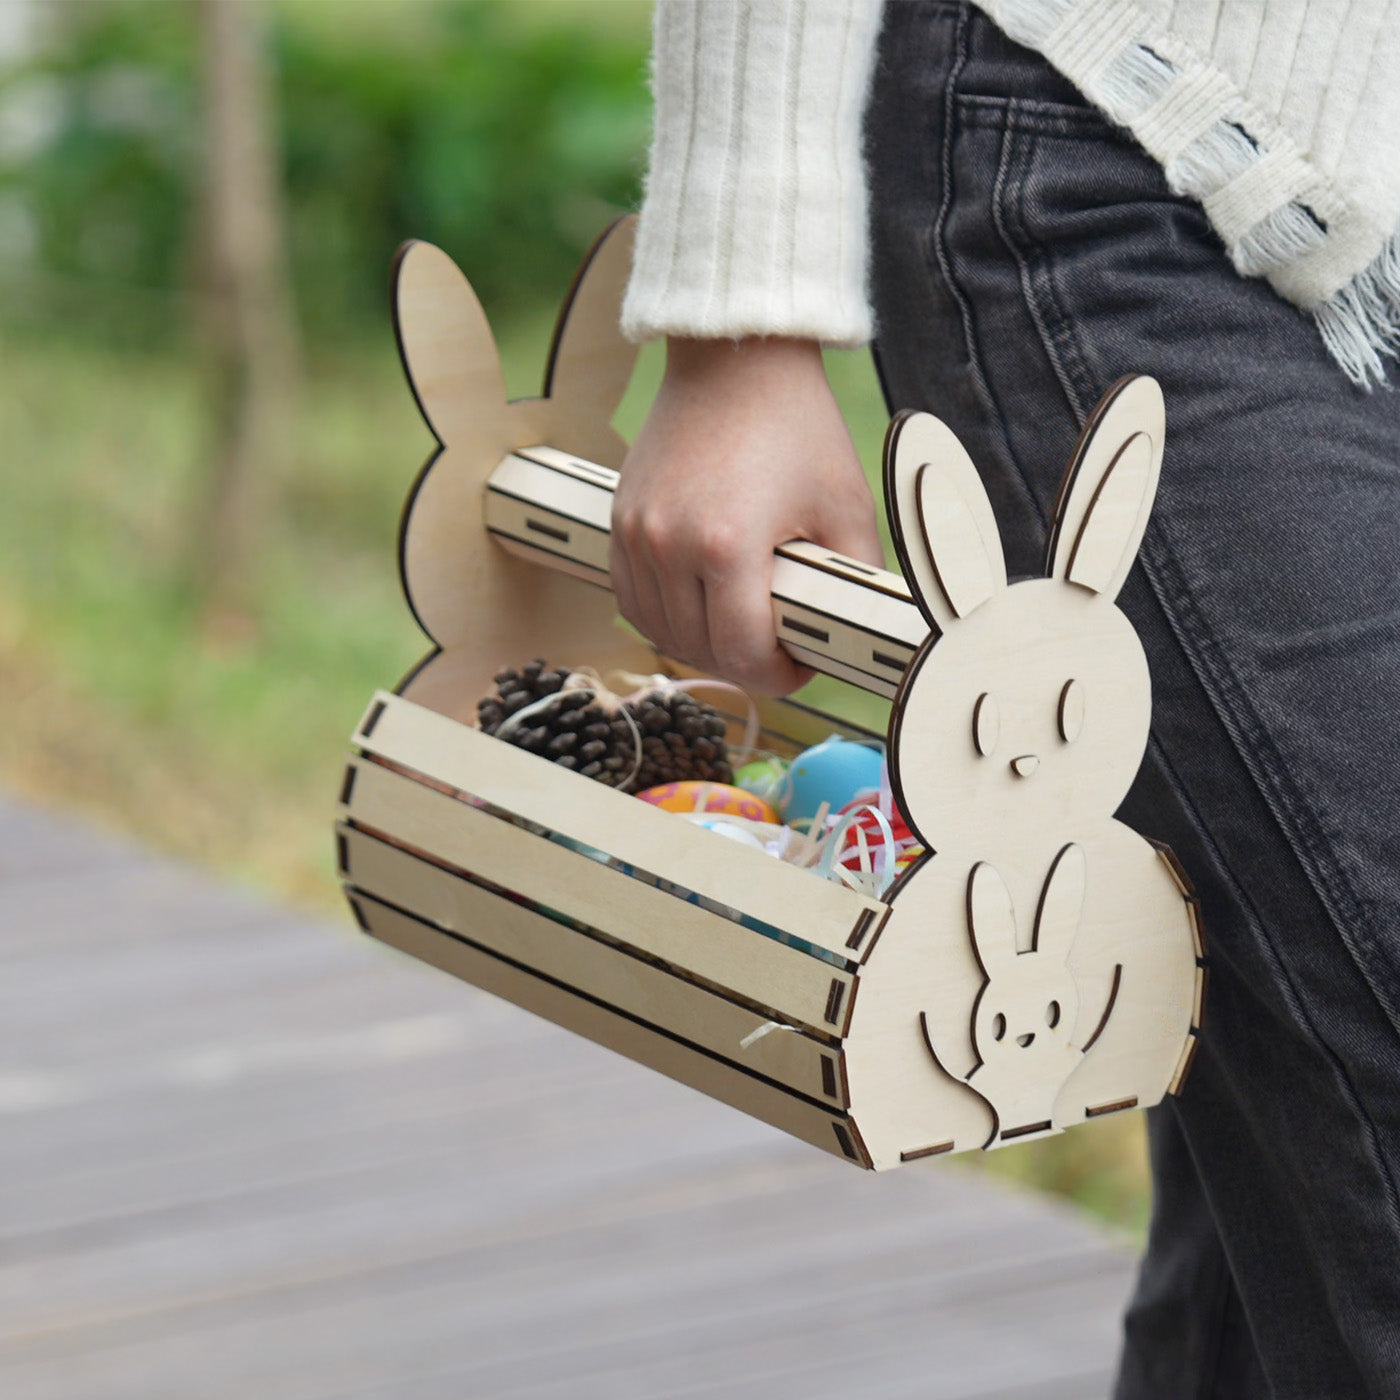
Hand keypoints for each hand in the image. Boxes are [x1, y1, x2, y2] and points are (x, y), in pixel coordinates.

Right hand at [611, 336, 883, 694]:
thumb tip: (854, 635)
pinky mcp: (619, 523)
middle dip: (746, 663)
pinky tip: (700, 607)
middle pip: (700, 652)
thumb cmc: (796, 427)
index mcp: (727, 545)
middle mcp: (669, 545)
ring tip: (741, 628)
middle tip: (780, 646)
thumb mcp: (847, 506)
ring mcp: (636, 535)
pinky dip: (666, 619)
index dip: (780, 676)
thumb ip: (852, 580)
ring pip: (662, 634)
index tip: (802, 663)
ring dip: (703, 645)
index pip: (742, 655)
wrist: (735, 360)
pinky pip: (633, 602)